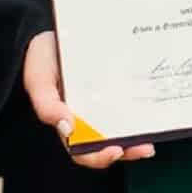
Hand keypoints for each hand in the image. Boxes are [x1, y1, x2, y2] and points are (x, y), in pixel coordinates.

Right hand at [22, 30, 154, 170]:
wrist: (49, 35)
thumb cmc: (40, 60)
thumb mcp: (38, 82)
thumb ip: (48, 106)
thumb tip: (68, 128)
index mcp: (68, 124)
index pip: (83, 151)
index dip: (99, 157)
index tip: (115, 150)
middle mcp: (88, 119)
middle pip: (108, 144)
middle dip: (128, 150)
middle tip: (145, 148)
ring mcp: (102, 104)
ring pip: (122, 128)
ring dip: (137, 137)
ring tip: (152, 135)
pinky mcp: (114, 88)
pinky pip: (128, 103)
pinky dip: (140, 111)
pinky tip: (152, 109)